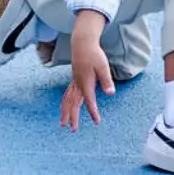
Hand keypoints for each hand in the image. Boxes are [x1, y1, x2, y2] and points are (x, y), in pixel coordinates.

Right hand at [62, 10, 112, 130]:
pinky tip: (65, 108)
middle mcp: (78, 85)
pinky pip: (67, 95)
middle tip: (73, 130)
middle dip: (72, 117)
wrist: (82, 44)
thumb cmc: (94, 55)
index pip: (90, 101)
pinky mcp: (74, 80)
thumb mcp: (104, 67)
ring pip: (67, 100)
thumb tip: (110, 93)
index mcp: (86, 83)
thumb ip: (106, 81)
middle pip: (74, 104)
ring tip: (63, 124)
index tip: (97, 121)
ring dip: (65, 112)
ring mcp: (74, 83)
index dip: (93, 112)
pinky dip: (65, 104)